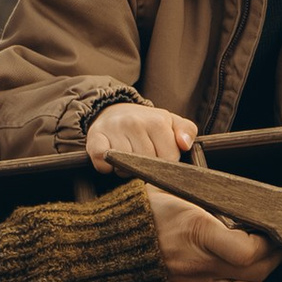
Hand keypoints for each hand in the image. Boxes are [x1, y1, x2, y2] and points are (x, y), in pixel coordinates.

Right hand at [85, 100, 200, 170]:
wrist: (113, 111)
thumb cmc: (146, 123)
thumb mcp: (171, 122)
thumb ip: (187, 131)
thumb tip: (185, 144)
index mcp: (157, 121)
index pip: (169, 159)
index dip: (165, 162)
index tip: (159, 154)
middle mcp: (135, 123)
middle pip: (147, 166)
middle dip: (145, 167)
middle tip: (140, 156)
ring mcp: (114, 130)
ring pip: (125, 169)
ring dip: (126, 170)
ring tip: (127, 156)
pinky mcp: (94, 139)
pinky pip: (103, 164)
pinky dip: (106, 168)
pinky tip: (111, 160)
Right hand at [141, 182, 279, 281]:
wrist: (102, 252)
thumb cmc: (136, 216)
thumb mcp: (172, 192)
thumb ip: (205, 196)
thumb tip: (236, 193)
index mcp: (197, 233)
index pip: (249, 250)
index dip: (269, 242)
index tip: (271, 230)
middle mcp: (199, 266)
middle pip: (257, 272)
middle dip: (273, 256)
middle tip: (274, 241)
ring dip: (260, 278)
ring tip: (257, 261)